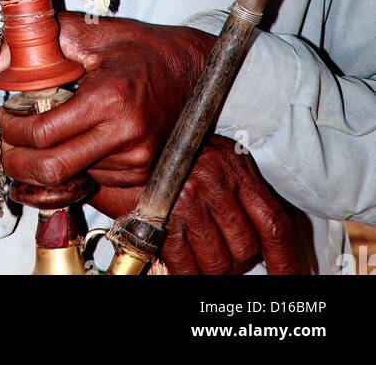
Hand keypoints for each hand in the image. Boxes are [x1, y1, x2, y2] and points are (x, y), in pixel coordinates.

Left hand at [0, 11, 214, 188]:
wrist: (193, 70)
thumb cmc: (139, 48)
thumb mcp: (84, 34)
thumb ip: (30, 46)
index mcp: (108, 98)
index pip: (42, 134)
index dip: (12, 129)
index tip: (5, 115)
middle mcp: (125, 136)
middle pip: (52, 169)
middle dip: (17, 162)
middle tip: (7, 142)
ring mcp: (137, 160)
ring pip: (72, 177)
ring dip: (45, 163)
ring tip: (39, 137)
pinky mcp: (143, 173)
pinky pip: (94, 179)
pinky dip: (74, 166)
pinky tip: (70, 143)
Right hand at [88, 136, 300, 274]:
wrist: (121, 135)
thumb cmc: (168, 150)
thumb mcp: (213, 158)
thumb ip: (237, 190)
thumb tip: (258, 238)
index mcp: (235, 166)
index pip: (273, 223)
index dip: (286, 259)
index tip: (289, 276)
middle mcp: (215, 182)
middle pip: (246, 248)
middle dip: (237, 262)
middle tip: (224, 256)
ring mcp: (188, 200)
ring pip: (218, 262)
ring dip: (212, 268)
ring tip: (201, 254)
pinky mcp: (162, 218)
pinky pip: (185, 267)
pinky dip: (185, 272)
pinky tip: (181, 260)